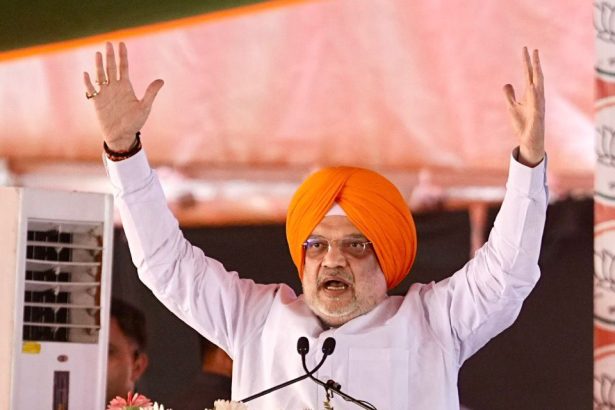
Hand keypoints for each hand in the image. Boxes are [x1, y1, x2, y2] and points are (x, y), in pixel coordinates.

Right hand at [83, 42, 163, 150]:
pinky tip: (86, 74)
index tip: (121, 44)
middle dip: (110, 56)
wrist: (122, 135)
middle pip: (111, 68)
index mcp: (126, 87)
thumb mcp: (145, 107)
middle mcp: (114, 87)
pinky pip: (91, 90)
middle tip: (108, 43)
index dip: (123, 56)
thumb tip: (161, 80)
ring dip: (99, 65)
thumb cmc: (135, 123)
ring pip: (101, 75)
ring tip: (98, 53)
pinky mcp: (97, 102)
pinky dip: (88, 83)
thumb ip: (151, 93)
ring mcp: (105, 93)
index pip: (124, 67)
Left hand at [503, 47, 544, 166]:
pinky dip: (535, 94)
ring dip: (537, 73)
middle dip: (534, 63)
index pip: (528, 74)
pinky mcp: (537, 115)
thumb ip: (509, 95)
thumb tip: (507, 83)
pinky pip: (536, 103)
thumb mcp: (511, 107)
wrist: (528, 139)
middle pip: (535, 76)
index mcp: (530, 93)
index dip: (526, 62)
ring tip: (535, 60)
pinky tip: (532, 85)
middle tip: (532, 49)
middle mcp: (536, 96)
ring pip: (539, 85)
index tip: (525, 49)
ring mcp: (538, 104)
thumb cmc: (523, 123)